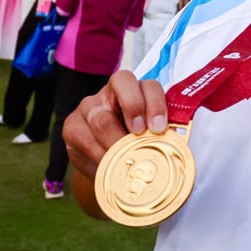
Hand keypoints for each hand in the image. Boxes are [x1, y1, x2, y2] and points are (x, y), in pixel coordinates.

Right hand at [62, 70, 168, 218]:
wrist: (105, 166)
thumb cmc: (133, 147)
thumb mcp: (147, 139)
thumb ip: (159, 136)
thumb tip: (179, 146)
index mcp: (138, 92)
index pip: (147, 84)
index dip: (155, 103)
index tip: (159, 128)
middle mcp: (111, 93)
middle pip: (121, 85)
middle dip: (134, 111)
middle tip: (139, 135)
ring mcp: (89, 106)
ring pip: (100, 116)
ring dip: (115, 141)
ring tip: (124, 159)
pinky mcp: (72, 125)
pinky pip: (84, 137)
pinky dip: (98, 155)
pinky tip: (107, 166)